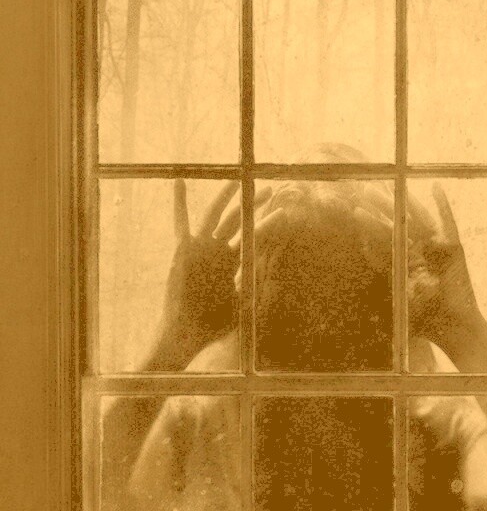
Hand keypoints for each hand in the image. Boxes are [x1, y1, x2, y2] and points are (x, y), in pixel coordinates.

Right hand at [157, 180, 269, 361]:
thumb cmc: (212, 323)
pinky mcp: (183, 249)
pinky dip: (179, 202)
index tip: (283, 212)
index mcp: (231, 262)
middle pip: (238, 221)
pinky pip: (181, 222)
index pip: (252, 238)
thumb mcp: (241, 304)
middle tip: (268, 189)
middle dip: (252, 205)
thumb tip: (276, 280)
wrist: (188, 332)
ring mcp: (200, 248)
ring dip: (225, 196)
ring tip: (236, 178)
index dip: (267, 225)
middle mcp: (217, 251)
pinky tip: (180, 182)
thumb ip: (254, 288)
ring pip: (215, 215)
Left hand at [356, 183, 480, 351]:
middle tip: (366, 190)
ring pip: (418, 219)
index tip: (355, 211)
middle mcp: (420, 252)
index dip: (371, 225)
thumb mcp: (398, 297)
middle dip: (382, 208)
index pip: (384, 239)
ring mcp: (437, 249)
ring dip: (406, 202)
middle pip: (398, 224)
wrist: (454, 329)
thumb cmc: (426, 320)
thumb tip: (365, 250)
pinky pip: (449, 224)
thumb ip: (385, 278)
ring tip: (394, 184)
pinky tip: (435, 187)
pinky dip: (443, 206)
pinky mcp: (455, 250)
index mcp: (405, 262)